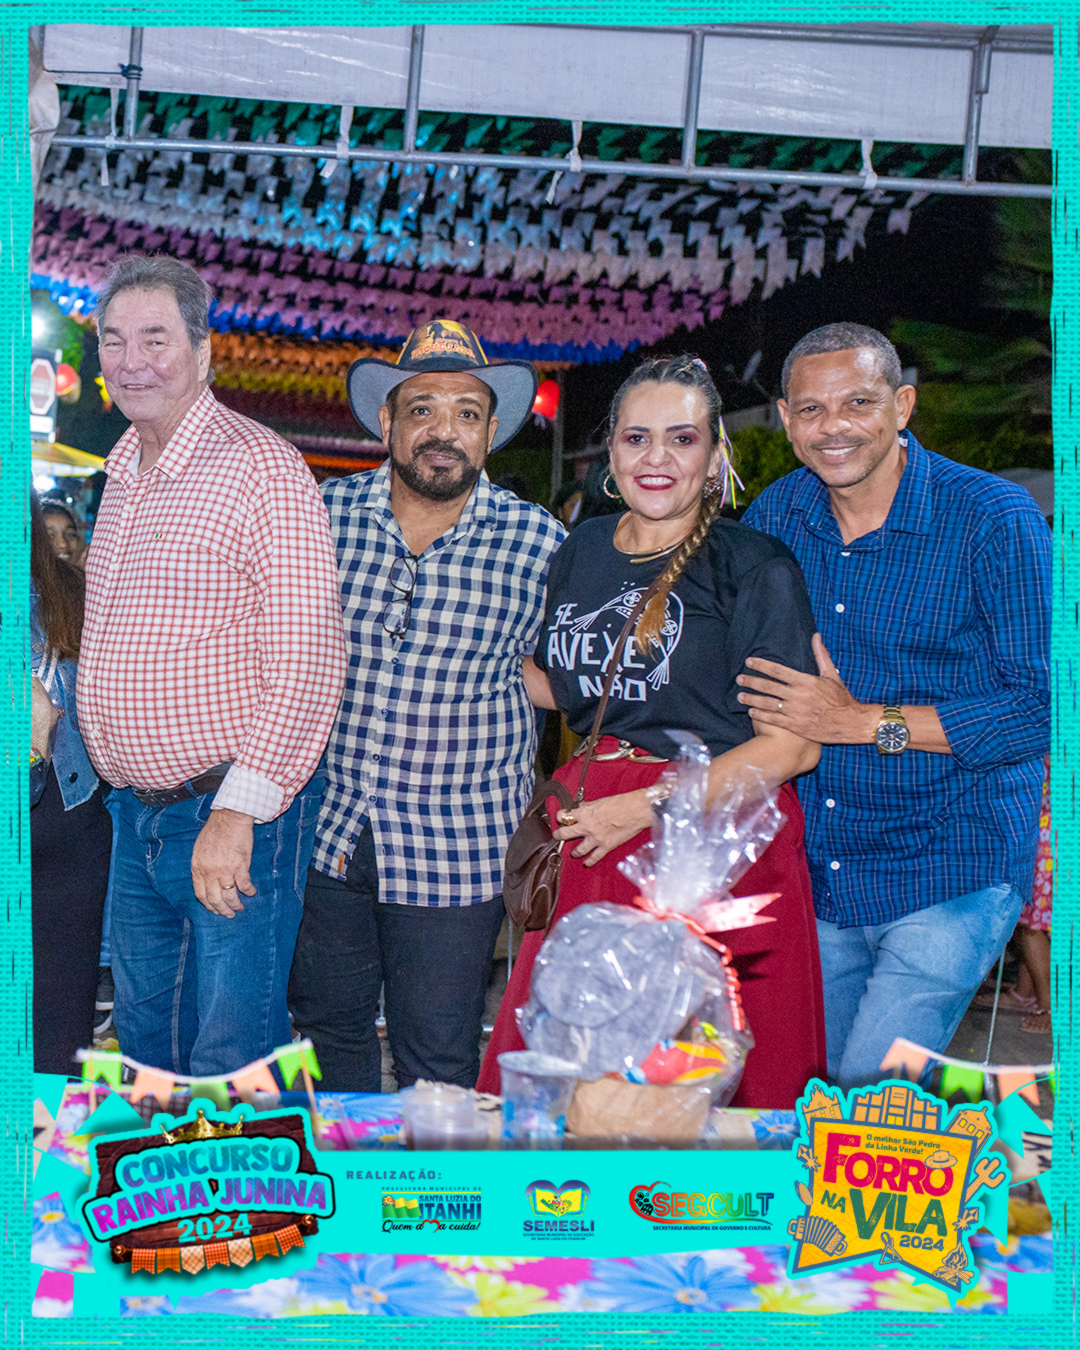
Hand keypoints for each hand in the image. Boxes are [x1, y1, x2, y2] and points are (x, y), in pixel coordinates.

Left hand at [191, 808, 256, 916]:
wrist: (229, 819)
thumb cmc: (215, 831)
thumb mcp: (199, 850)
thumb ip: (201, 866)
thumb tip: (206, 880)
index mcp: (198, 868)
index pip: (201, 894)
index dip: (208, 905)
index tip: (214, 909)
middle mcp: (210, 872)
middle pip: (215, 899)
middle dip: (222, 910)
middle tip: (228, 914)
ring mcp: (225, 870)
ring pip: (230, 896)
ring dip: (236, 905)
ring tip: (240, 908)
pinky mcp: (240, 866)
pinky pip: (245, 885)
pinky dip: (249, 891)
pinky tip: (252, 893)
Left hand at [552, 789, 653, 866]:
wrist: (636, 810)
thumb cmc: (620, 803)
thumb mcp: (600, 801)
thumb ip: (588, 806)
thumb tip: (582, 806)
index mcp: (584, 813)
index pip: (564, 816)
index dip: (560, 816)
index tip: (561, 817)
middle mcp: (586, 827)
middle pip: (564, 834)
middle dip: (558, 835)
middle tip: (557, 836)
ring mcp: (595, 839)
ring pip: (578, 850)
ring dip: (574, 852)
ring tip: (573, 853)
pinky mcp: (606, 847)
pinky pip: (594, 857)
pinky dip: (589, 862)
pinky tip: (586, 863)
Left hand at [736, 634, 873, 744]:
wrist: (850, 722)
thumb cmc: (841, 698)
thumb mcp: (832, 675)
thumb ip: (821, 655)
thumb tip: (816, 635)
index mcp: (805, 681)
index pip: (777, 670)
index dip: (761, 665)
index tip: (748, 662)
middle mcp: (798, 695)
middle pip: (768, 686)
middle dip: (751, 681)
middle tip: (739, 679)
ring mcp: (795, 711)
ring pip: (768, 703)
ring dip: (751, 699)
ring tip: (739, 695)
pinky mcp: (796, 726)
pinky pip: (773, 719)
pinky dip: (760, 714)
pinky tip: (751, 711)